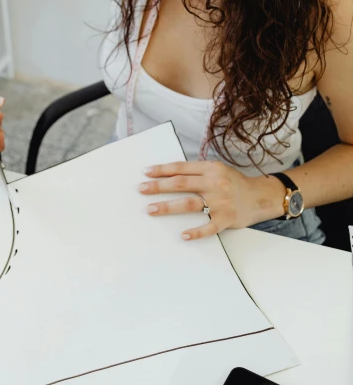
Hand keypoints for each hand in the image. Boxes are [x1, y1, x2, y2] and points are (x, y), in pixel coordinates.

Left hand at [139, 160, 276, 240]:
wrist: (261, 196)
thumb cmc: (235, 183)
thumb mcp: (217, 170)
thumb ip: (197, 171)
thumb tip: (170, 174)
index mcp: (211, 168)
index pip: (181, 168)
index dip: (162, 170)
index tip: (146, 172)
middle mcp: (214, 183)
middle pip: (181, 184)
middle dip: (158, 186)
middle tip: (142, 189)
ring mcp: (220, 202)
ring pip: (189, 204)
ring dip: (167, 207)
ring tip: (150, 209)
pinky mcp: (226, 219)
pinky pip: (208, 227)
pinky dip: (195, 232)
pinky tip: (182, 235)